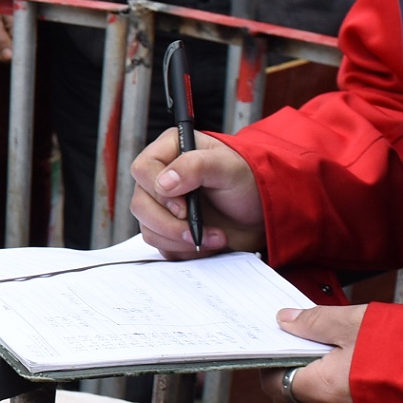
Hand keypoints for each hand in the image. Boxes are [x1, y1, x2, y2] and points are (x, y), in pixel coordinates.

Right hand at [127, 127, 265, 257]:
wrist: (263, 212)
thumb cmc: (249, 181)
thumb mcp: (229, 167)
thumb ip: (196, 167)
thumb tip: (163, 183)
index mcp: (170, 151)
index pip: (143, 169)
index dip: (159, 192)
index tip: (184, 208)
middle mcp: (160, 177)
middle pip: (140, 204)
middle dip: (170, 224)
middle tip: (196, 230)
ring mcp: (162, 206)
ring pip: (148, 229)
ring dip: (180, 240)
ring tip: (214, 237)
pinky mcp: (168, 229)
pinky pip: (161, 246)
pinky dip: (184, 250)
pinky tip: (208, 242)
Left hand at [263, 304, 362, 402]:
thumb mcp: (355, 324)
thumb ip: (315, 321)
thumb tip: (286, 321)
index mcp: (323, 391)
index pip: (272, 385)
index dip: (270, 363)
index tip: (278, 345)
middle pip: (289, 402)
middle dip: (286, 378)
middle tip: (298, 351)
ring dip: (311, 391)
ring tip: (327, 360)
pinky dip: (334, 400)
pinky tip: (350, 376)